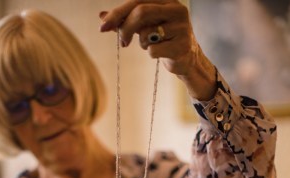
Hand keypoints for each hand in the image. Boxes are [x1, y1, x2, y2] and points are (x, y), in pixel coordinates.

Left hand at [100, 0, 216, 100]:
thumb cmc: (164, 39)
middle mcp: (176, 10)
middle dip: (126, 28)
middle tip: (122, 42)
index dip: (118, 13)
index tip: (103, 26)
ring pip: (147, 34)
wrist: (187, 59)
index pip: (137, 1)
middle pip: (141, 12)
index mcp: (167, 1)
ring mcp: (181, 28)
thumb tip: (101, 16)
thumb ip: (126, 20)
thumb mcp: (145, 26)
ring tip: (151, 45)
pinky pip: (154, 51)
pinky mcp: (182, 46)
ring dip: (142, 44)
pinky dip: (151, 54)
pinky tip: (161, 53)